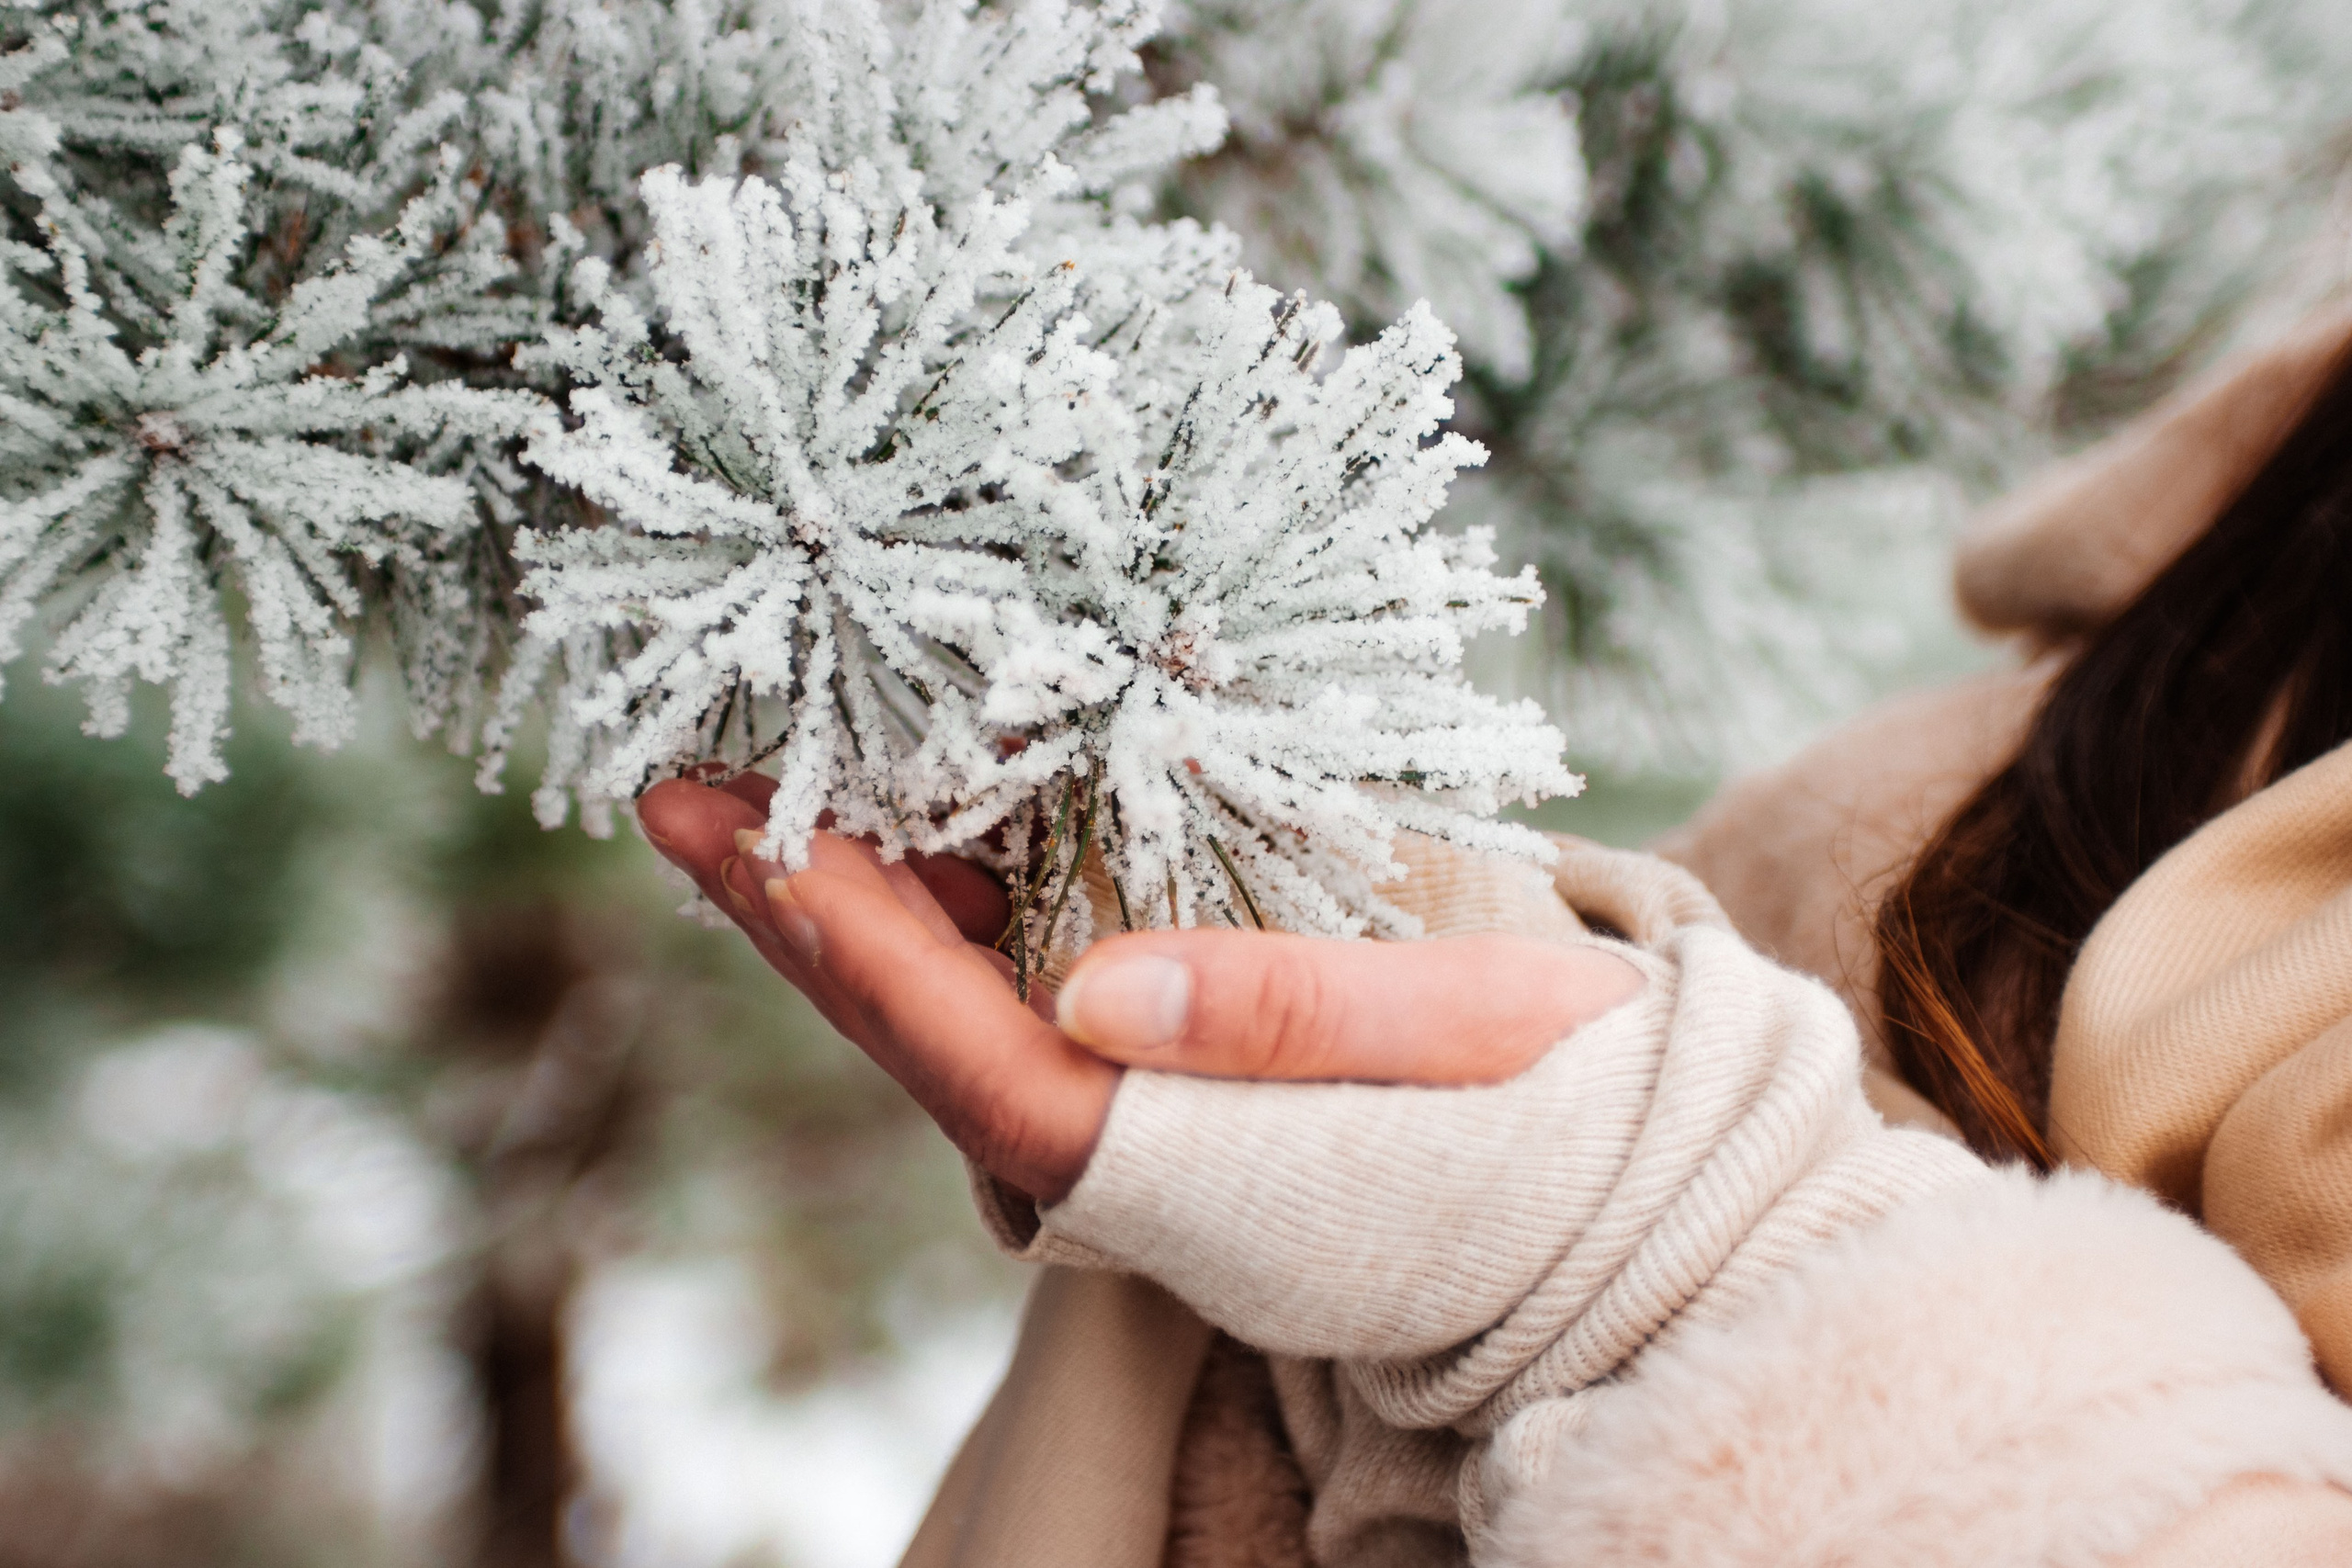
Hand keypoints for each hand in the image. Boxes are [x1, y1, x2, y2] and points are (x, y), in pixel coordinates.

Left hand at [637, 777, 1643, 1204]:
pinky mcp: (1168, 1068)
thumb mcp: (1463, 1039)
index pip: (970, 1061)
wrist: (1632, 1196)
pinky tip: (910, 804)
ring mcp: (1141, 1110)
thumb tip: (1087, 986)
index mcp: (1186, 1163)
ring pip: (957, 1004)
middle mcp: (1132, 1148)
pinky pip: (1025, 981)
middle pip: (922, 1033)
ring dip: (853, 893)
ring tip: (749, 773)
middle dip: (795, 906)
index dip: (847, 952)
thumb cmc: (1568, 1116)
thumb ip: (1283, 1016)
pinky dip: (954, 893)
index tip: (735, 836)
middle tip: (674, 782)